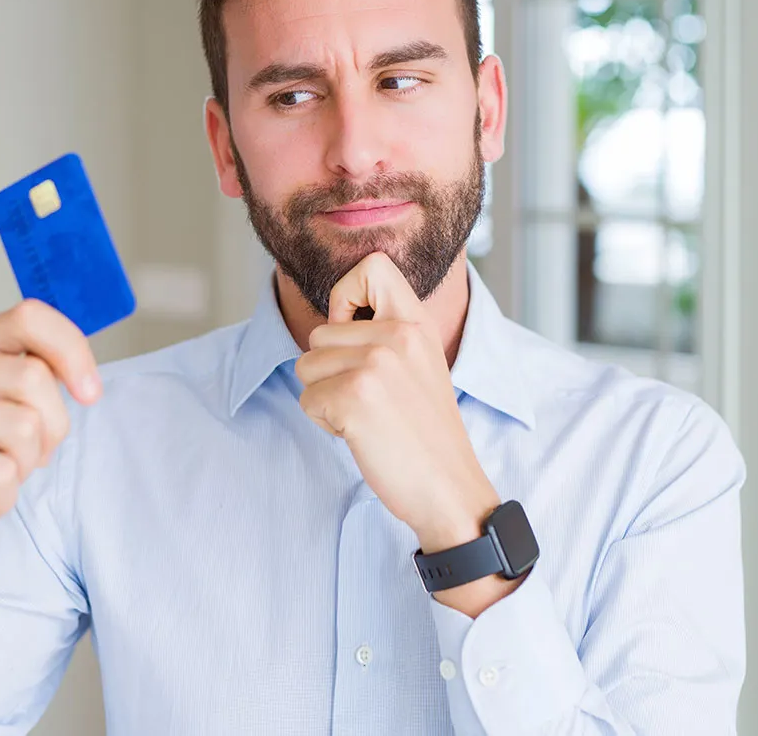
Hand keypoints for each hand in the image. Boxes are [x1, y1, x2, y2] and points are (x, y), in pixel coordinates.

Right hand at [0, 300, 100, 590]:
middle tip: (20, 456)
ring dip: (25, 466)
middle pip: (34, 377)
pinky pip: (2, 473)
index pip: (28, 317)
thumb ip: (40, 382)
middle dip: (50, 427)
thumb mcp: (11, 411)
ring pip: (25, 427)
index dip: (72, 350)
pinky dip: (3, 499)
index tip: (90, 393)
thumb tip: (86, 382)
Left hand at [294, 253, 500, 555]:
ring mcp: (375, 364)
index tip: (357, 332)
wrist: (450, 489)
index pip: (370, 267)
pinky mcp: (354, 397)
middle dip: (331, 370)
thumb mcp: (420, 364)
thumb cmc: (427, 433)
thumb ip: (386, 333)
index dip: (346, 297)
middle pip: (319, 333)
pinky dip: (326, 423)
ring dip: (326, 398)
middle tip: (372, 401)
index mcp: (418, 322)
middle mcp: (398, 334)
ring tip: (369, 417)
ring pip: (307, 366)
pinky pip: (307, 400)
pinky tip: (363, 435)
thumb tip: (330, 320)